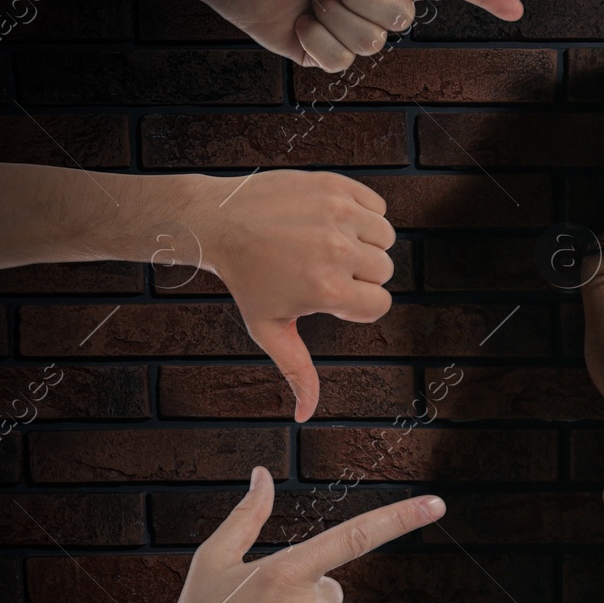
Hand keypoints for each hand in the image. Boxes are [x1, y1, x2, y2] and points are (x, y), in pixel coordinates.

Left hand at [172, 170, 396, 422]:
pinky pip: (376, 206)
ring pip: (386, 237)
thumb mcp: (269, 329)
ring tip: (327, 243)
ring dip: (365, 242)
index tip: (324, 294)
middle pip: (383, 271)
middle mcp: (338, 252)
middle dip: (358, 272)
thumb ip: (297, 371)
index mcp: (328, 290)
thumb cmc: (246, 280)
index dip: (354, 304)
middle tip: (318, 266)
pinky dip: (363, 213)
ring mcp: (339, 215)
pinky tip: (330, 221)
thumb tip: (305, 417)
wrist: (218, 220)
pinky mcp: (337, 185)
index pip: (378, 304)